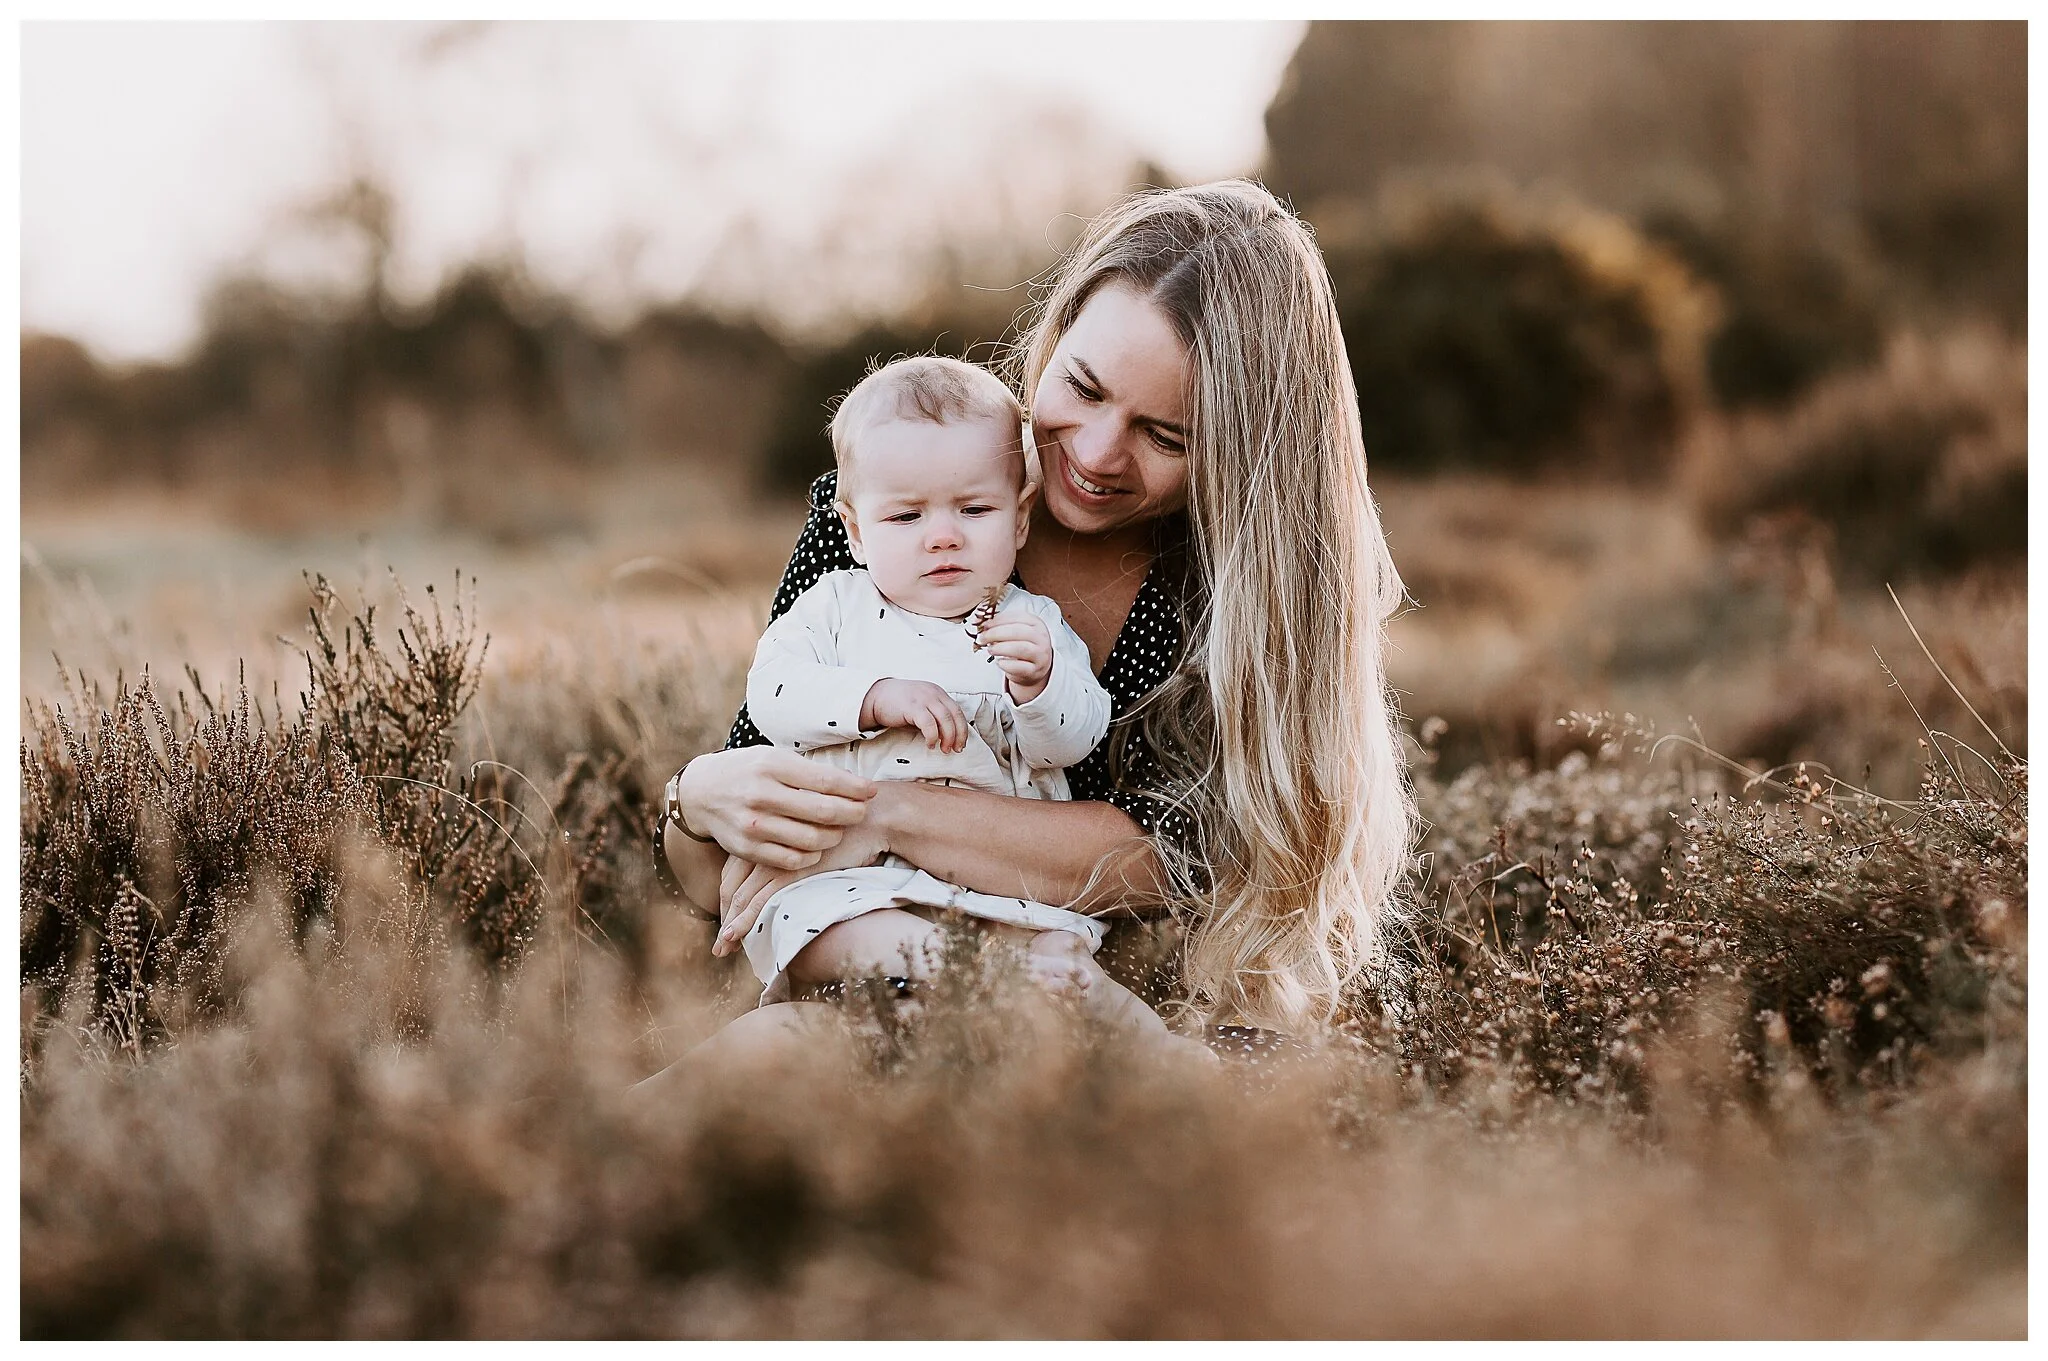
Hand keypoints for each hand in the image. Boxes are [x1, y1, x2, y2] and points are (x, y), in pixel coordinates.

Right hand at [670, 746, 875, 871]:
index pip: (825, 781)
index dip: (855, 788)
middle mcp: (761, 795)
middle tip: (862, 812)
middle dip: (852, 813)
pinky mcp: (747, 849)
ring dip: (834, 836)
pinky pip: (792, 859)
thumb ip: (809, 772)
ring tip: (839, 829)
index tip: (871, 791)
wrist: (700, 793)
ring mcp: (753, 825)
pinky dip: (812, 855)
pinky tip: (817, 845)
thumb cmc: (748, 771)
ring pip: (811, 840)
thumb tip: (856, 786)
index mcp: (771, 766)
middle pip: (823, 812)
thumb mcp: (773, 758)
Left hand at [713, 813, 890, 955]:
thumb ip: (793, 857)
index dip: (727, 901)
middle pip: (730, 887)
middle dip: (725, 917)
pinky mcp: (787, 871)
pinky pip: (759, 901)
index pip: (732, 874)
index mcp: (764, 836)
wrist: (868, 820)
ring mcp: (772, 859)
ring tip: (724, 949)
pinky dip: (743, 921)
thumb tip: (787, 883)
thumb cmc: (844, 831)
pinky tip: (734, 936)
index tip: (728, 922)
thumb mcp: (811, 843)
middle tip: (721, 944)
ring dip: (730, 925)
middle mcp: (761, 845)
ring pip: (740, 898)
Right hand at [860, 678, 967, 752]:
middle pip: (954, 716)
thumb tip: (947, 737)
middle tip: (956, 750)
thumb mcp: (922, 706)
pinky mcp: (913, 706)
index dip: (962, 730)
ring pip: (945, 720)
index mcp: (938, 693)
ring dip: (947, 737)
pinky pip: (929, 724)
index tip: (961, 744)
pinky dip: (932, 736)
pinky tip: (930, 744)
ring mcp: (924, 699)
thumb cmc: (899, 705)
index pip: (957, 711)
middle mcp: (934, 693)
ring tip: (943, 749)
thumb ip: (935, 717)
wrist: (876, 696)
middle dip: (958, 735)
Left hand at [975, 611, 1052, 703]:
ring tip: (990, 649)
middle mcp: (1041, 638)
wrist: (1036, 667)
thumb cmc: (1024, 646)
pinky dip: (1006, 664)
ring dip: (1000, 648)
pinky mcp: (1035, 670)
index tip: (986, 626)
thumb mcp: (1018, 631)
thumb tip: (985, 626)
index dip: (998, 621)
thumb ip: (1003, 626)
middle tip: (983, 638)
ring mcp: (1040, 655)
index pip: (1017, 617)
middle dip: (996, 634)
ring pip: (1020, 648)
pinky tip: (999, 662)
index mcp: (1036, 623)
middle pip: (1017, 632)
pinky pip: (1019, 667)